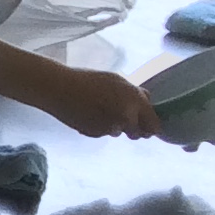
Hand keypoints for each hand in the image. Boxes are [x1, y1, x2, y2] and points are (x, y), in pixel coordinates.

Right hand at [42, 65, 163, 140]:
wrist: (60, 89)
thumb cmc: (89, 79)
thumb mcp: (118, 80)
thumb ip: (136, 94)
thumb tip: (147, 102)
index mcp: (135, 102)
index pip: (154, 126)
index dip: (151, 126)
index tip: (146, 124)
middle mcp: (125, 118)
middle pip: (137, 134)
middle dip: (133, 128)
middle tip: (123, 118)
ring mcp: (109, 128)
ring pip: (119, 132)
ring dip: (115, 126)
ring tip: (100, 110)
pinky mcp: (94, 134)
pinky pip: (103, 132)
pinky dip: (100, 126)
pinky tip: (89, 114)